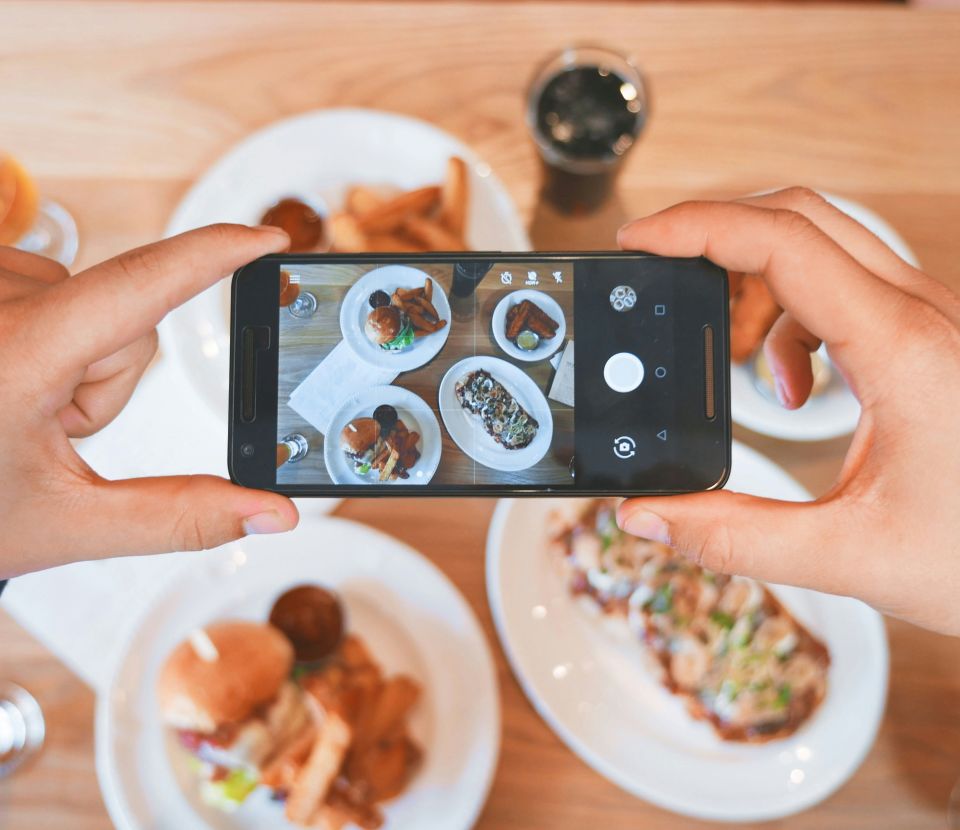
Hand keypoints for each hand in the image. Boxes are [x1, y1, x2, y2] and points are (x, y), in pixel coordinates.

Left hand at [0, 224, 298, 578]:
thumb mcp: (68, 522)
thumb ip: (181, 516)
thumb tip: (272, 511)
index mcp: (13, 356)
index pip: (139, 286)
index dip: (214, 256)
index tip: (267, 239)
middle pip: (126, 317)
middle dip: (112, 376)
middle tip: (50, 427)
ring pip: (92, 300)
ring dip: (76, 354)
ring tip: (18, 400)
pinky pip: (49, 284)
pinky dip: (47, 330)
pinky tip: (6, 370)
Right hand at [617, 188, 959, 635]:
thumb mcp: (852, 556)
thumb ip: (735, 538)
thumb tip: (648, 516)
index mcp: (904, 351)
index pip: (784, 242)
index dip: (698, 227)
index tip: (640, 240)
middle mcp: (924, 317)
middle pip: (802, 217)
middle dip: (718, 239)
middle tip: (666, 279)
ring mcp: (934, 322)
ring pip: (826, 247)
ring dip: (759, 285)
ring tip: (740, 362)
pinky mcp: (933, 339)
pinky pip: (848, 288)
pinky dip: (796, 319)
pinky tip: (798, 385)